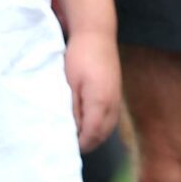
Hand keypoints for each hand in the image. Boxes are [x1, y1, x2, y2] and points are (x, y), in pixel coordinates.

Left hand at [64, 30, 120, 149]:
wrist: (97, 34)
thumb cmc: (80, 56)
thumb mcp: (69, 84)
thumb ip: (71, 109)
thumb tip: (70, 130)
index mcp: (100, 102)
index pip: (91, 135)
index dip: (78, 145)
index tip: (63, 147)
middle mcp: (113, 103)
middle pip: (101, 135)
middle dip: (86, 143)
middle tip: (67, 144)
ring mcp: (117, 99)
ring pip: (107, 128)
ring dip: (93, 135)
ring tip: (75, 134)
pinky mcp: (116, 94)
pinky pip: (110, 118)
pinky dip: (99, 126)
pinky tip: (86, 122)